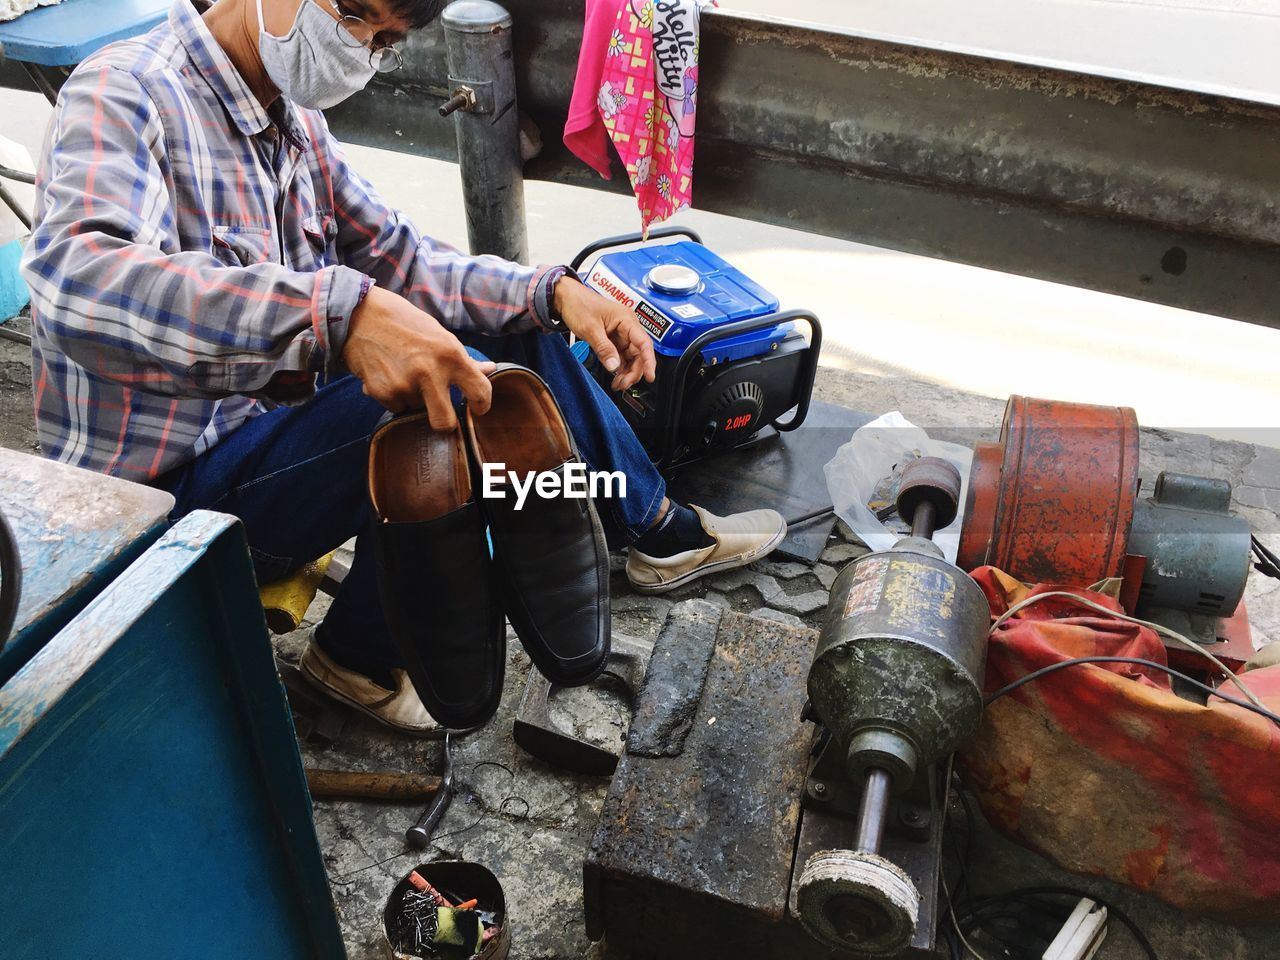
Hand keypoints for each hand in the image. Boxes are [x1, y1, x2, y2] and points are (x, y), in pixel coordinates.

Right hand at [343, 286, 493, 429]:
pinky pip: (396, 407)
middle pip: (445, 423)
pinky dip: (394, 396)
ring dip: (414, 399)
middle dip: (445, 424)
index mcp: (451, 355)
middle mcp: (430, 372)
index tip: (478, 409)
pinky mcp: (382, 392)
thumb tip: (490, 369)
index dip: (483, 405)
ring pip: (417, 410)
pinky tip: (388, 374)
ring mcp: (404, 384)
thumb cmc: (405, 323)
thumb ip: (464, 358)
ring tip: (404, 374)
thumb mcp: (440, 335)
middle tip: (441, 413)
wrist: (360, 316)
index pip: (480, 391)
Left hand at [554, 276, 656, 390]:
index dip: (649, 361)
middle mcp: (627, 327)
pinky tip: (615, 376)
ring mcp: (620, 334)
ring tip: (618, 383)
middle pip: (639, 353)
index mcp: (626, 320)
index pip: (644, 343)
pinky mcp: (613, 339)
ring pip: (630, 357)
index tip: (650, 376)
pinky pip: (620, 356)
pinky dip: (618, 367)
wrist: (566, 298)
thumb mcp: (590, 329)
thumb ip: (604, 348)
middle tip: (623, 384)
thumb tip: (614, 366)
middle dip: (634, 371)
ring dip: (626, 372)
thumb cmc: (579, 304)